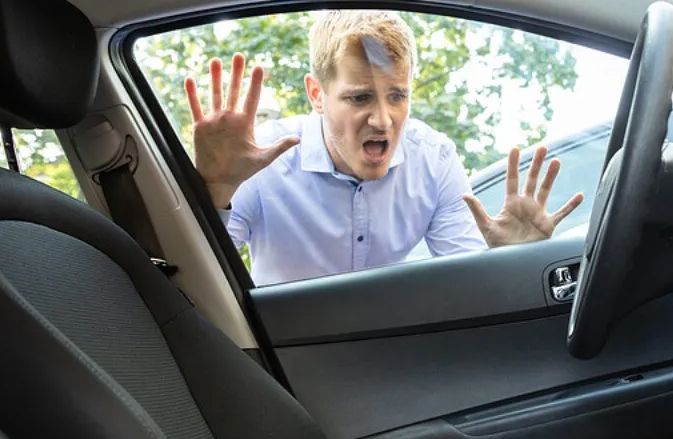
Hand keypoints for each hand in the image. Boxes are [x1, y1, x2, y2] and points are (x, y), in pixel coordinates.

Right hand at [184, 53, 299, 207]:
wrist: (221, 181)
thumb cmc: (242, 170)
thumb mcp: (263, 159)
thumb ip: (279, 147)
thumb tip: (298, 139)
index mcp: (246, 123)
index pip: (252, 99)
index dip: (255, 83)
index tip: (259, 67)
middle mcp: (231, 118)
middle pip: (234, 91)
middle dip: (236, 74)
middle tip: (238, 56)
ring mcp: (215, 121)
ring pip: (215, 95)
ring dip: (215, 78)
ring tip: (215, 61)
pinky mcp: (201, 127)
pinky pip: (196, 107)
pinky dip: (193, 94)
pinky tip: (190, 80)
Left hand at [463, 146, 583, 247]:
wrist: (511, 262)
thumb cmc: (497, 246)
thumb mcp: (486, 226)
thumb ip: (477, 210)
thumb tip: (465, 195)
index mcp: (511, 204)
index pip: (512, 179)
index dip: (513, 164)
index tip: (515, 149)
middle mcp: (525, 205)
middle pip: (532, 180)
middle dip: (536, 164)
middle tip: (542, 147)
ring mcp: (537, 214)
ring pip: (546, 190)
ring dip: (551, 176)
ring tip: (557, 161)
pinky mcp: (548, 225)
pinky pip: (561, 213)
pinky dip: (571, 206)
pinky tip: (579, 196)